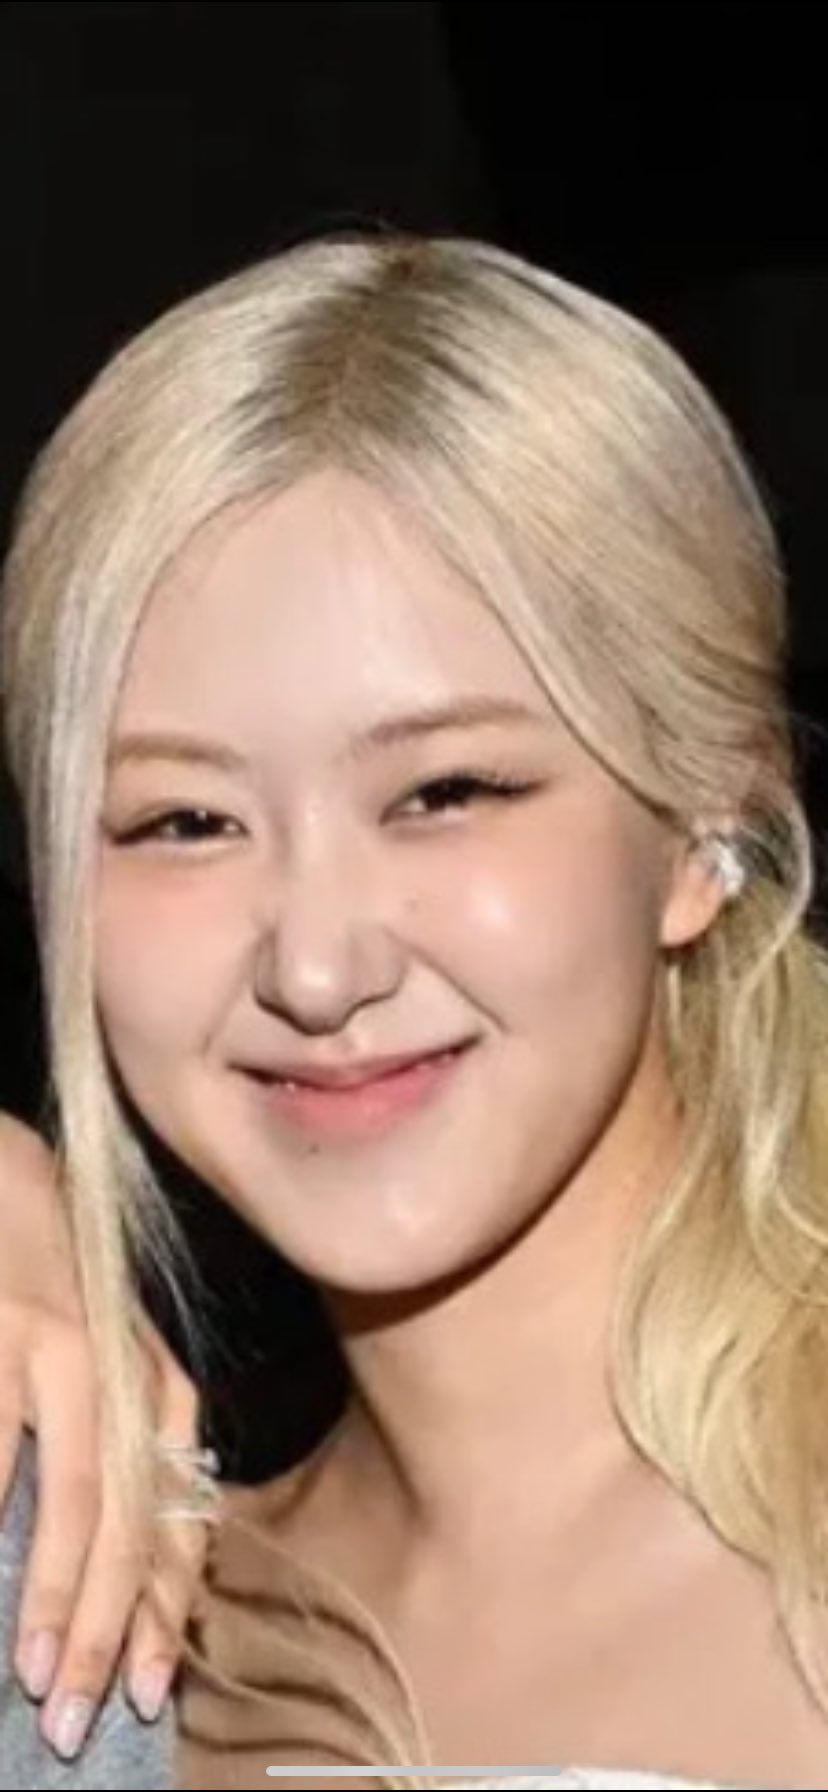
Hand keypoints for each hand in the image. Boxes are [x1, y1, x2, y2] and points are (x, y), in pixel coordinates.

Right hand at [0, 1114, 207, 1755]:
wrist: (3, 1177)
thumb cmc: (52, 1285)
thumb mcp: (104, 1362)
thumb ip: (119, 1451)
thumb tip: (120, 1576)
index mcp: (156, 1384)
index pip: (177, 1510)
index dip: (164, 1606)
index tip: (152, 1690)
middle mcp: (126, 1368)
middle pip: (133, 1518)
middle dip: (110, 1628)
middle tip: (82, 1718)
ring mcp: (60, 1348)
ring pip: (72, 1493)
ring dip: (55, 1592)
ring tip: (35, 1673)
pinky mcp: (2, 1334)